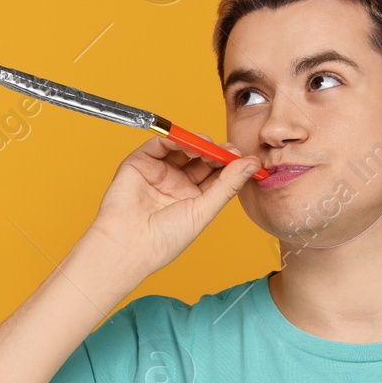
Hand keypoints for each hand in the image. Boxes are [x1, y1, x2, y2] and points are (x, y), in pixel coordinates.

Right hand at [83, 135, 261, 280]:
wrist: (128, 244)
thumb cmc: (164, 238)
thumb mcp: (204, 211)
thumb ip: (228, 185)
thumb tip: (253, 164)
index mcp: (192, 199)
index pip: (216, 174)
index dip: (230, 165)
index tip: (246, 159)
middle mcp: (175, 183)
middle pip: (201, 158)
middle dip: (217, 151)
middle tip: (230, 150)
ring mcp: (158, 172)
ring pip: (183, 148)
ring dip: (199, 144)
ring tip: (209, 148)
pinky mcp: (139, 162)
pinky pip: (159, 144)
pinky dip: (175, 139)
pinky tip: (189, 146)